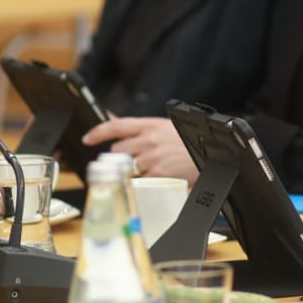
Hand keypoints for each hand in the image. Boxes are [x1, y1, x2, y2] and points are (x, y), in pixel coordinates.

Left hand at [83, 116, 197, 182]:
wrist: (214, 153)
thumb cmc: (190, 140)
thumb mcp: (166, 127)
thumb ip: (140, 128)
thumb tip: (114, 122)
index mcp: (150, 125)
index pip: (116, 125)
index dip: (98, 132)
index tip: (88, 139)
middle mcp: (149, 140)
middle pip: (118, 150)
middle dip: (122, 156)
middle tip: (134, 159)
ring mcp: (152, 157)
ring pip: (126, 166)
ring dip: (132, 169)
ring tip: (148, 168)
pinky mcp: (158, 173)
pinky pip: (139, 179)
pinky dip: (143, 180)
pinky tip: (156, 176)